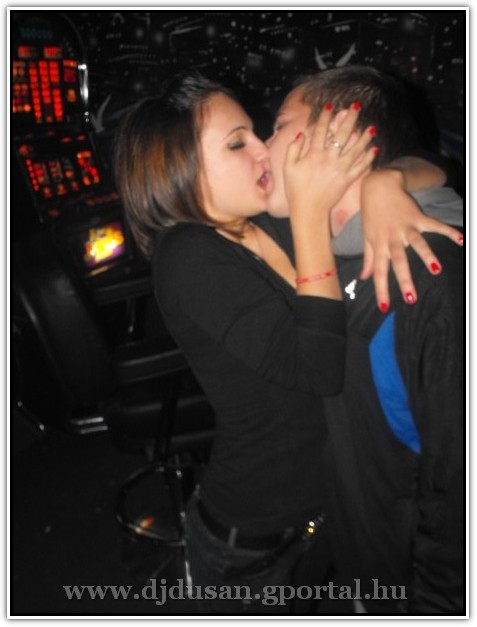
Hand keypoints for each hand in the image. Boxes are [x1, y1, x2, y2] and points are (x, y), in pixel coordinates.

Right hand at [284, 103, 376, 220]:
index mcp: (313, 155)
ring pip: (355, 149)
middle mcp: (329, 159)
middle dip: (349, 119)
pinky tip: (374, 149)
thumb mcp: (288, 168)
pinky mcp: (347, 180)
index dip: (325, 116)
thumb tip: (300, 134)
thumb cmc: (296, 190)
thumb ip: (293, 149)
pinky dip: (368, 158)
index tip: (330, 105)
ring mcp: (340, 169)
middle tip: (356, 107)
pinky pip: (360, 167)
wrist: (308, 210)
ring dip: (364, 137)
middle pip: (341, 135)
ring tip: (371, 127)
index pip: (320, 130)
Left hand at [360, 168, 463, 308]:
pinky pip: (435, 225)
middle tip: (411, 298)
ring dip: (427, 256)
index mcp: (379, 246)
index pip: (379, 272)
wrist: (378, 186)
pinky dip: (448, 231)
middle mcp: (392, 238)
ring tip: (436, 270)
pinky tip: (461, 239)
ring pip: (417, 244)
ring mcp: (406, 227)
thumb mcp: (367, 237)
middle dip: (404, 280)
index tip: (385, 308)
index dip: (381, 290)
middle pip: (399, 262)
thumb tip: (364, 278)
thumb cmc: (371, 214)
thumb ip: (369, 258)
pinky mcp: (418, 217)